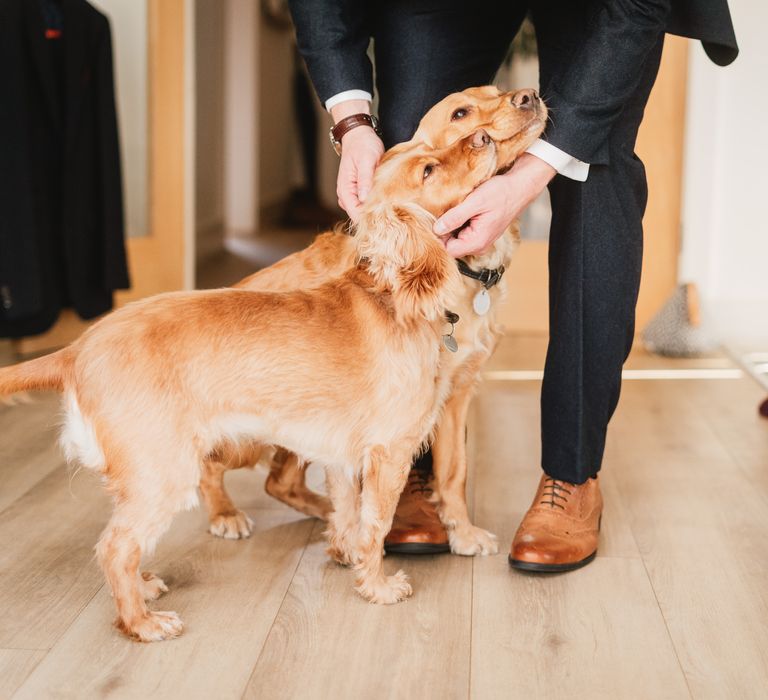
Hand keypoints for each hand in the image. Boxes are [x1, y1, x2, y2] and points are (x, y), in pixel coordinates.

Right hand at [331, 99, 383, 221]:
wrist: (359, 135)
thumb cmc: (363, 145)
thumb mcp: (367, 161)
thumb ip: (365, 181)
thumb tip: (365, 200)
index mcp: (345, 190)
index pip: (355, 214)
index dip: (369, 219)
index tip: (386, 218)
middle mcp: (346, 195)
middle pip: (359, 216)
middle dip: (374, 216)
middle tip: (393, 214)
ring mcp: (352, 194)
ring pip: (363, 211)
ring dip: (376, 211)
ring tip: (391, 207)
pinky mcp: (359, 192)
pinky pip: (367, 204)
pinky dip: (376, 204)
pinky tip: (387, 200)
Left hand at [433, 153, 556, 257]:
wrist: (518, 188)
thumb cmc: (500, 193)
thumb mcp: (475, 202)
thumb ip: (455, 217)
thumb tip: (436, 229)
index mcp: (477, 242)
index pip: (447, 250)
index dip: (438, 236)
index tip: (433, 220)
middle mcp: (478, 246)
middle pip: (450, 246)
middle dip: (443, 231)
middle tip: (441, 212)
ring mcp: (480, 241)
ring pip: (455, 240)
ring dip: (450, 226)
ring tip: (452, 209)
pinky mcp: (480, 234)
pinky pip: (462, 234)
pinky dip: (457, 224)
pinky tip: (459, 211)